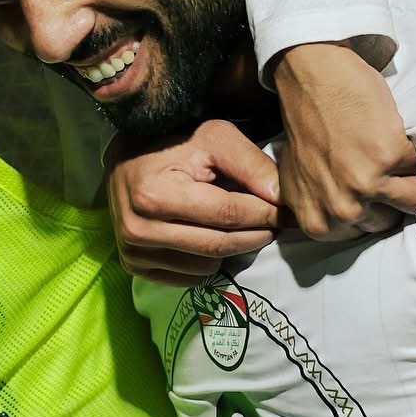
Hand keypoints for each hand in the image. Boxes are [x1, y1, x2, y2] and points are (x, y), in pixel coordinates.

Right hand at [105, 119, 281, 284]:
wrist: (126, 158)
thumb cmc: (175, 143)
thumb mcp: (215, 138)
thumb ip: (250, 165)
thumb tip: (282, 199)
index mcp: (155, 195)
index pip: (227, 214)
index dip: (265, 215)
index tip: (288, 213)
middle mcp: (139, 229)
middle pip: (219, 244)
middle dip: (256, 235)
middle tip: (276, 224)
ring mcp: (133, 251)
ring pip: (208, 265)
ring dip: (232, 249)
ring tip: (240, 226)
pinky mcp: (133, 265)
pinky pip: (189, 277)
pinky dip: (208, 262)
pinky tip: (211, 238)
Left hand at [273, 42, 415, 239]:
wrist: (312, 77)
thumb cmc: (307, 124)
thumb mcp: (297, 180)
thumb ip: (319, 210)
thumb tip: (349, 226)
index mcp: (315, 221)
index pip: (363, 234)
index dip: (371, 208)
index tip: (367, 189)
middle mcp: (338, 210)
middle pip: (389, 220)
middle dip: (390, 195)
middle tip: (378, 166)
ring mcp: (363, 187)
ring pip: (413, 199)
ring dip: (408, 176)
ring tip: (388, 154)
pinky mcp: (386, 160)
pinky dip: (409, 151)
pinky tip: (387, 134)